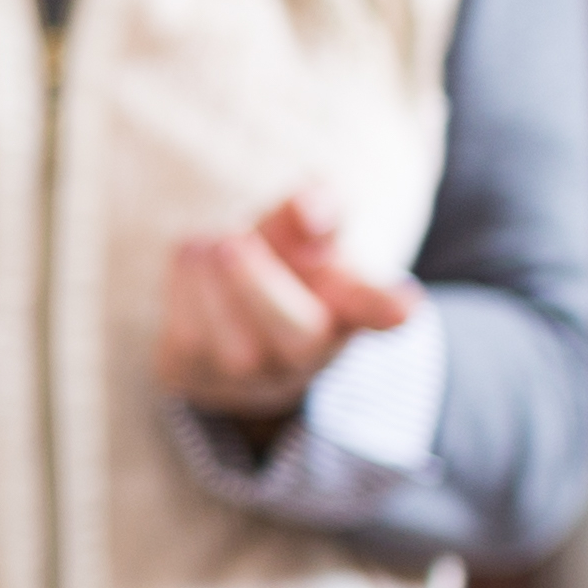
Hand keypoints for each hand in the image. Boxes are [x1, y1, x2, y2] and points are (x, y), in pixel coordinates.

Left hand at [156, 194, 417, 417]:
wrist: (226, 315)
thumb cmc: (281, 264)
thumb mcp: (303, 234)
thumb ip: (311, 214)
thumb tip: (310, 208)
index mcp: (348, 308)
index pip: (376, 310)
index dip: (390, 309)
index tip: (405, 306)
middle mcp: (308, 351)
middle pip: (296, 332)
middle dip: (258, 283)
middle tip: (232, 240)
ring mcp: (253, 376)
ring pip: (234, 344)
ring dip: (211, 283)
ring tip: (206, 241)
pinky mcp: (197, 378)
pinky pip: (188, 342)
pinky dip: (182, 294)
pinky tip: (189, 258)